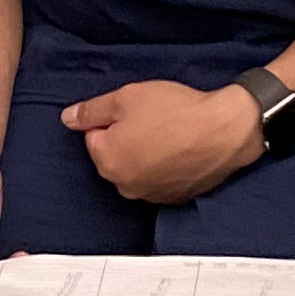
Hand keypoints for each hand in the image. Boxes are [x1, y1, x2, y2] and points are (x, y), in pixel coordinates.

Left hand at [65, 79, 263, 204]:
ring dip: (146, 153)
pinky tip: (182, 148)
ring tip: (171, 133)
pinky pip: (159, 179)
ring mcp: (151, 195)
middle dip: (126, 138)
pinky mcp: (175, 198)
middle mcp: (125, 186)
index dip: (113, 118)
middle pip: (114, 156)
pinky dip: (165, 166)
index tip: (135, 110)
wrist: (226, 130)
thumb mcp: (126, 98)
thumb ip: (92, 110)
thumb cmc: (176, 111)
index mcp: (107, 161)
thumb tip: (68, 118)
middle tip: (153, 119)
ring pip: (137, 168)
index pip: (94, 136)